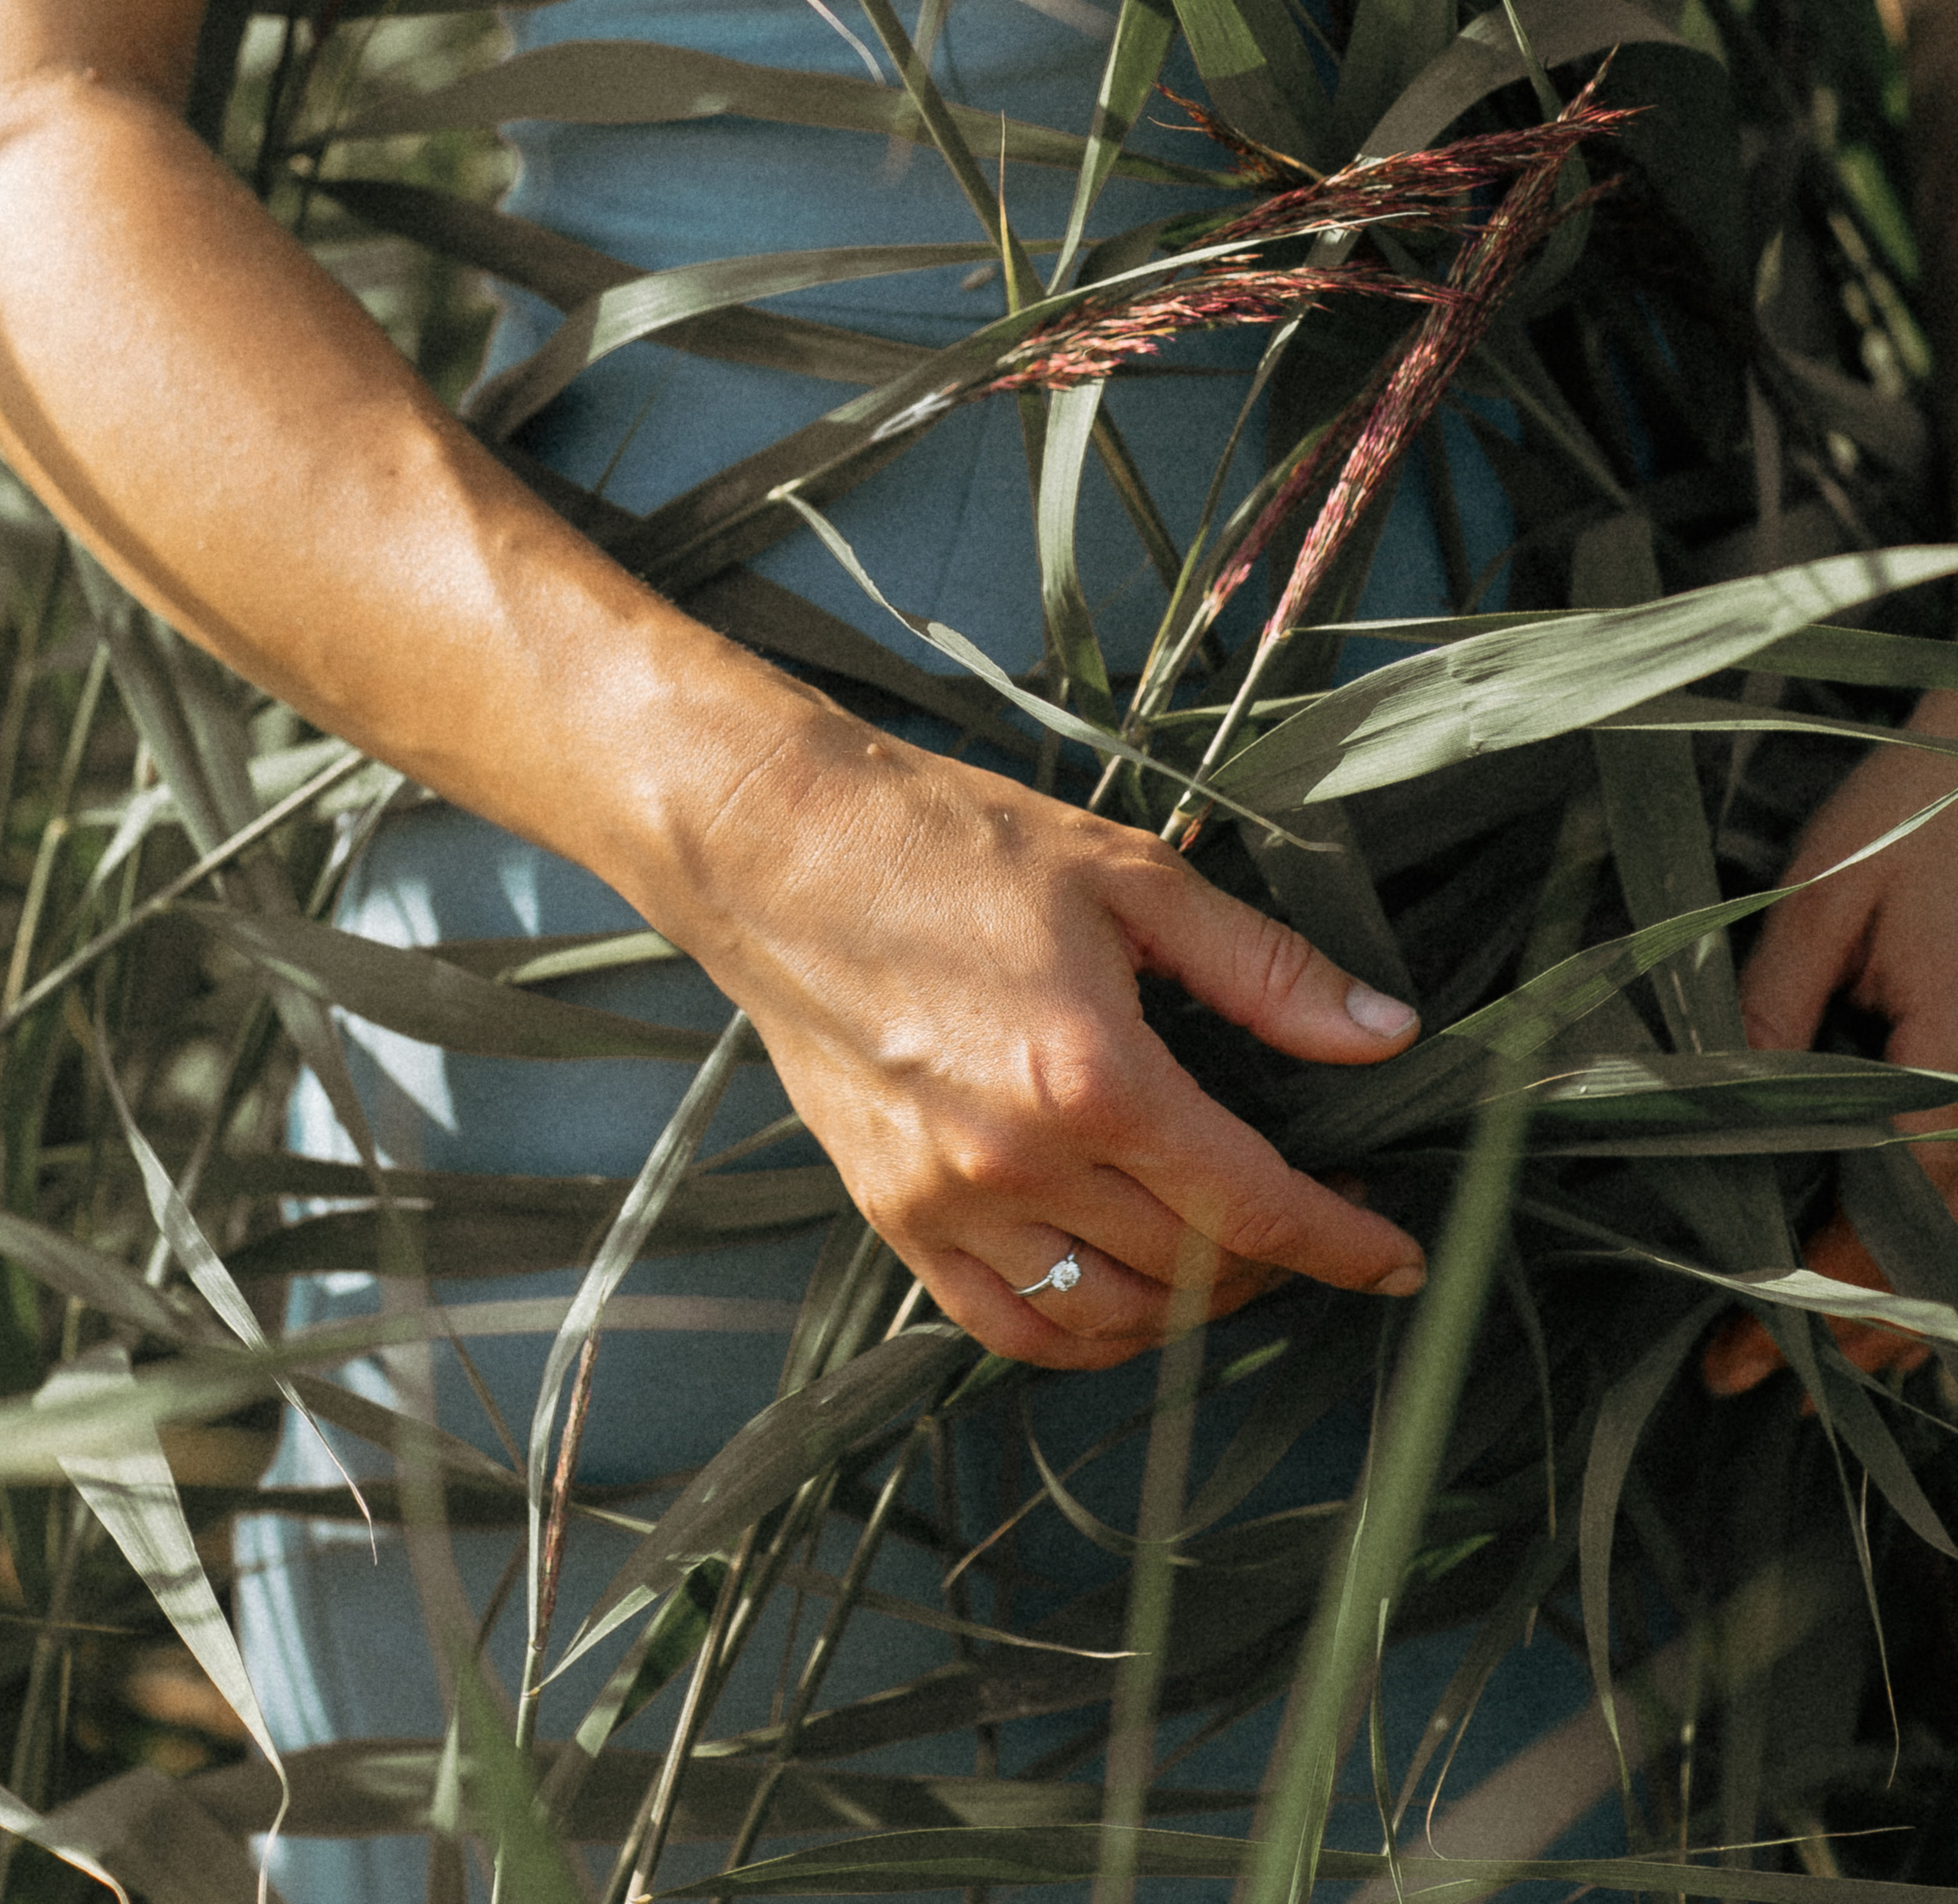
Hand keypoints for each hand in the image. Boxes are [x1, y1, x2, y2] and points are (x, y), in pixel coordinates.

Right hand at [671, 701, 1426, 1369]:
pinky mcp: (892, 1214)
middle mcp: (1019, 1160)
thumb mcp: (1130, 877)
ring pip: (1105, 1319)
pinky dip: (1080, 1332)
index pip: (1254, 1205)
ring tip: (1225, 1253)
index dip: (1342, 1246)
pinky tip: (1121, 1293)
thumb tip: (1384, 1035)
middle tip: (1312, 1215)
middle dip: (1276, 1262)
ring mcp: (944, 1201)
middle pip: (1189, 1268)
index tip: (1397, 1261)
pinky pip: (1006, 1325)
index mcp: (1091, 1075)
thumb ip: (1262, 971)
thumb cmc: (948, 843)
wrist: (777, 850)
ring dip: (1186, 1306)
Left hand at [1703, 685, 1957, 1398]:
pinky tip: (1899, 1276)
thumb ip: (1775, 1010)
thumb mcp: (1827, 897)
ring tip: (1826, 1356)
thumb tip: (1707, 1106)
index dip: (1804, 1298)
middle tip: (1752, 1380)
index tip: (1734, 1358)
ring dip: (1907, 1304)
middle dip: (1852, 1329)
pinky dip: (1944, 1242)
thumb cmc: (1924, 804)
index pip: (1878, 1223)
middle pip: (1938, 1260)